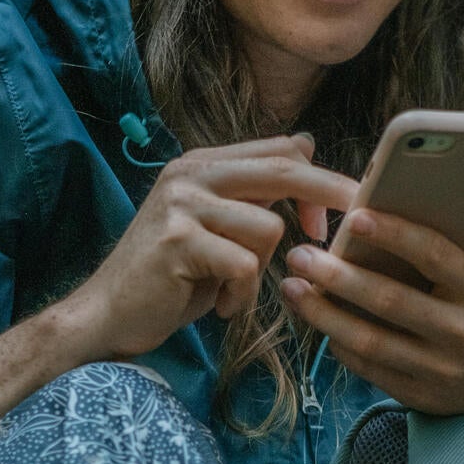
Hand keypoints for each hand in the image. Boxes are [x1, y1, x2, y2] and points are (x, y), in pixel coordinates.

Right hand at [67, 134, 358, 359]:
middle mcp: (191, 174)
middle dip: (328, 195)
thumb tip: (307, 149)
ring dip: (260, 271)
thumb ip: (251, 194)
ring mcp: (182, 204)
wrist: (107, 314)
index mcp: (202, 164)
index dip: (318, 176)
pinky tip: (220, 307)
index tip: (340, 209)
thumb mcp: (214, 227)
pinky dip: (242, 296)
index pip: (277, 150)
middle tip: (357, 218)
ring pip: (267, 228)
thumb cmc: (169, 278)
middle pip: (282, 170)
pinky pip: (245, 266)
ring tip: (231, 291)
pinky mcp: (178, 241)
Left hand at [280, 183, 463, 414]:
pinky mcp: (420, 396)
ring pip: (371, 341)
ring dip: (324, 314)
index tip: (354, 217)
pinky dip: (338, 343)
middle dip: (339, 277)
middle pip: (391, 302)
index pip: (436, 257)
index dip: (395, 235)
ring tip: (291, 287)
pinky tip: (314, 318)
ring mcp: (441, 370)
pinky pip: (369, 368)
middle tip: (300, 254)